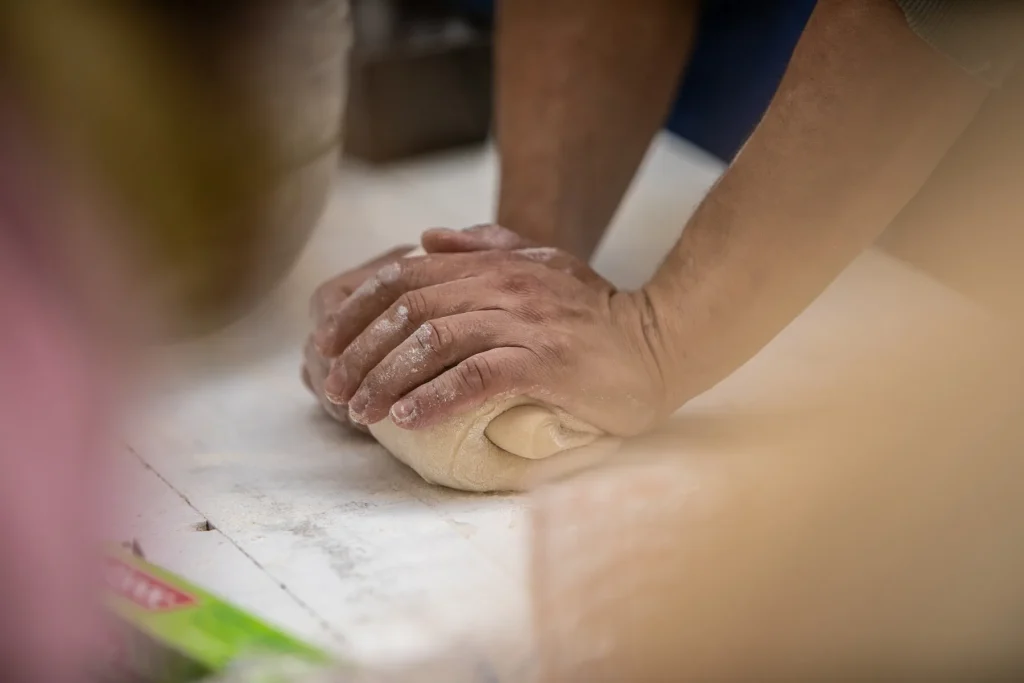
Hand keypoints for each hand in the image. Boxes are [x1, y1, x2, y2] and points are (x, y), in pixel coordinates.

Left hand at [315, 225, 667, 436]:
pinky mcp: (547, 362)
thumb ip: (487, 246)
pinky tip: (406, 418)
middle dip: (360, 353)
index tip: (328, 346)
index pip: (404, 278)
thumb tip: (427, 238)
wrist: (664, 342)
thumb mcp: (544, 265)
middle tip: (334, 390)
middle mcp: (503, 287)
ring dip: (386, 379)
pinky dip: (434, 396)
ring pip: (434, 344)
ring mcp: (526, 323)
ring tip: (359, 412)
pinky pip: (476, 375)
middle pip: (409, 312)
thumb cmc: (600, 312)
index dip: (357, 310)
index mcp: (495, 265)